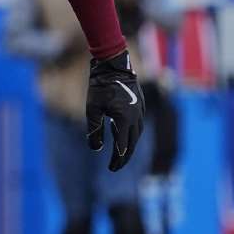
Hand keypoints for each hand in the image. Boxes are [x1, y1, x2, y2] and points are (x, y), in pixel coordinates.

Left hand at [86, 49, 144, 171]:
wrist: (113, 65)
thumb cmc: (99, 86)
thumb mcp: (92, 109)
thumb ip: (94, 130)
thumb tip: (97, 148)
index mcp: (125, 120)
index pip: (123, 147)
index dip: (117, 160)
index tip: (111, 168)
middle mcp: (136, 118)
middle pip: (132, 143)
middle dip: (124, 156)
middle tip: (115, 165)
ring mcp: (140, 111)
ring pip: (137, 134)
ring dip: (128, 145)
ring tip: (117, 152)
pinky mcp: (140, 105)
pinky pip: (137, 124)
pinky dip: (130, 132)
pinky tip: (119, 132)